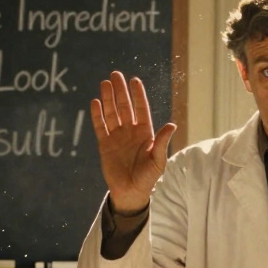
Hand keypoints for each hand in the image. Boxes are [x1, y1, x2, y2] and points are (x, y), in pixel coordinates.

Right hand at [90, 71, 177, 213]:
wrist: (130, 193)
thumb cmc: (148, 178)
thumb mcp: (157, 161)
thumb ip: (161, 142)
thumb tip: (172, 125)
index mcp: (145, 133)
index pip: (141, 109)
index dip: (138, 95)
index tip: (134, 80)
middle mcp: (130, 131)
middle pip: (125, 106)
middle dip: (120, 91)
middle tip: (115, 75)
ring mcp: (117, 137)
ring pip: (112, 113)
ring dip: (108, 99)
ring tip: (104, 83)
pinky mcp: (104, 145)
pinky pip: (100, 126)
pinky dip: (97, 115)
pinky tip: (95, 102)